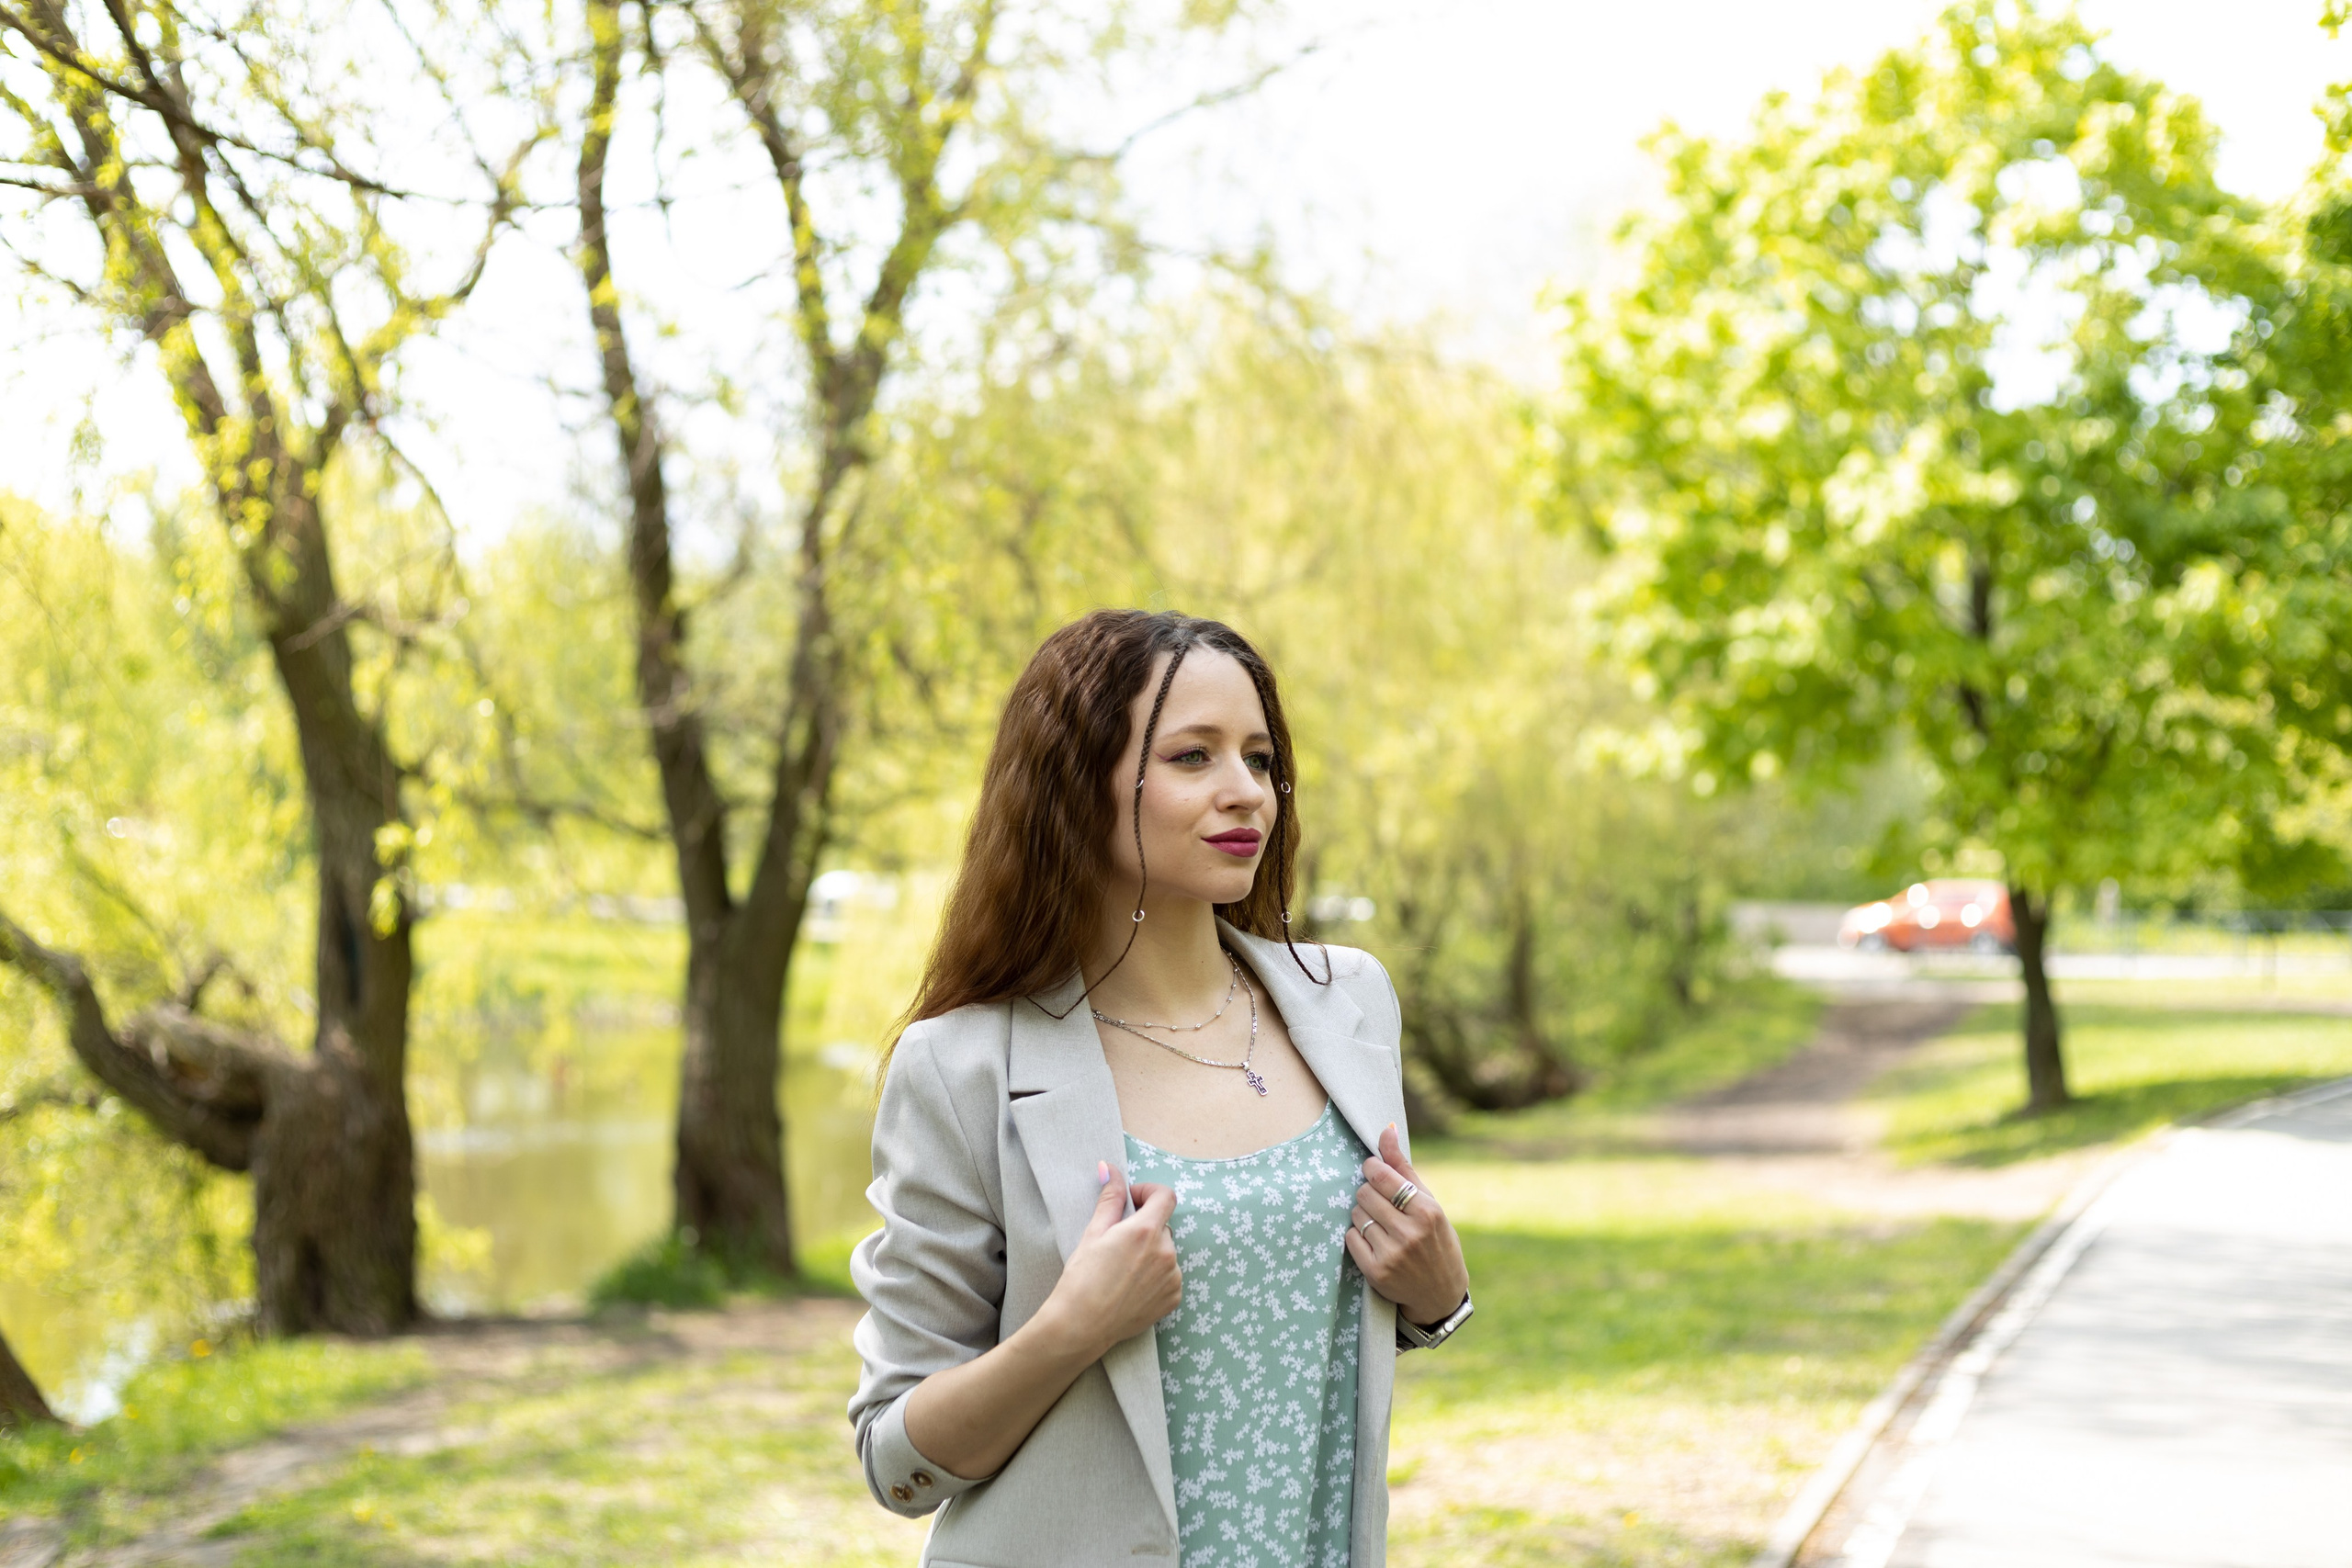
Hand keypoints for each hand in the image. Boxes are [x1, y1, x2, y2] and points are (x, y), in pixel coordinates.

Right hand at [1035, 1162, 1181, 1360]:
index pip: (1166, 1196)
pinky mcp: (1173, 1298)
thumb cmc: (1082, 1279)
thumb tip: (1111, 1169)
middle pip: (1162, 1226)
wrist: (1081, 1326)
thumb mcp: (1093, 1233)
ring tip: (1122, 1271)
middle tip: (1117, 1244)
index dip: (1149, 1193)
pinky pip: (1169, 1277)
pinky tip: (1130, 1287)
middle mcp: (1166, 1252)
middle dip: (1144, 1228)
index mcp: (1145, 1231)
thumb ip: (1110, 1199)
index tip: (1133, 1201)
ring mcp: (1172, 1278)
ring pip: (1165, 1252)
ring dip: (1150, 1254)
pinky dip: (1155, 1277)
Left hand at [1345, 1124, 1470, 1327]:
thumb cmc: (1436, 1240)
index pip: (1382, 1176)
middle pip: (1365, 1194)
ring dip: (1363, 1214)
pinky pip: (1350, 1238)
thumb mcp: (1429, 1203)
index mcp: (1427, 1212)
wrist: (1440, 1293)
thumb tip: (1386, 1130)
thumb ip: (1404, 1167)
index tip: (1373, 1171)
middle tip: (1380, 1202)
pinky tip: (1374, 1241)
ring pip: (1357, 1215)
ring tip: (1381, 1224)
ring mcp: (1392, 1255)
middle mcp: (1410, 1233)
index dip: (1372, 1169)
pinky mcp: (1376, 1272)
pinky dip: (1357, 1235)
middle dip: (1369, 1193)